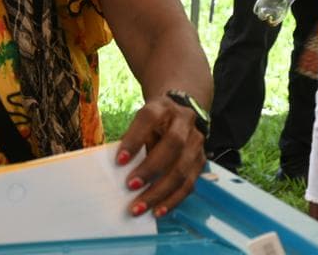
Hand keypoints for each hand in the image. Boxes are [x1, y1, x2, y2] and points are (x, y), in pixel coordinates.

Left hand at [116, 94, 206, 217]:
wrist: (178, 113)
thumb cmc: (151, 123)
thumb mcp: (140, 123)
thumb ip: (131, 140)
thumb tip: (117, 170)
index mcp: (162, 107)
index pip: (149, 119)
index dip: (134, 139)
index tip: (119, 160)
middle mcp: (184, 121)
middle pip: (173, 144)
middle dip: (150, 168)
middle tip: (130, 186)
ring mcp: (196, 142)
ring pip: (183, 169)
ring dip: (160, 192)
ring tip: (140, 207)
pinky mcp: (201, 161)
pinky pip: (189, 184)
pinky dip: (172, 200)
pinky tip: (157, 211)